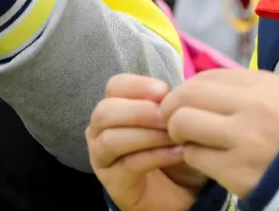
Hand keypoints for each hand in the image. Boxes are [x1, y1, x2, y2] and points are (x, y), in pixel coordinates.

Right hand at [88, 75, 206, 210]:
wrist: (180, 193)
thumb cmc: (173, 151)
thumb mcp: (173, 123)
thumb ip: (168, 106)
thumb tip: (175, 93)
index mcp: (113, 108)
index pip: (113, 87)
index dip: (136, 86)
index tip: (163, 90)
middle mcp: (99, 131)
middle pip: (105, 112)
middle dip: (138, 111)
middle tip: (167, 116)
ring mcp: (101, 158)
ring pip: (111, 139)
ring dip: (147, 135)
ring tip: (174, 136)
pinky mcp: (113, 183)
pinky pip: (129, 164)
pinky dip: (156, 156)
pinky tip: (178, 154)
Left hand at [160, 69, 278, 198]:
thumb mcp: (274, 98)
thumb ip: (235, 88)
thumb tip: (186, 87)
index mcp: (267, 86)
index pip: (206, 77)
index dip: (186, 87)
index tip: (184, 100)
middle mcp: (257, 109)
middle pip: (188, 95)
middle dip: (170, 106)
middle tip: (170, 117)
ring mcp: (247, 141)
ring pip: (183, 123)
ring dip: (176, 131)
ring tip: (186, 138)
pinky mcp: (237, 172)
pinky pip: (193, 155)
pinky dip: (191, 156)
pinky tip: (205, 158)